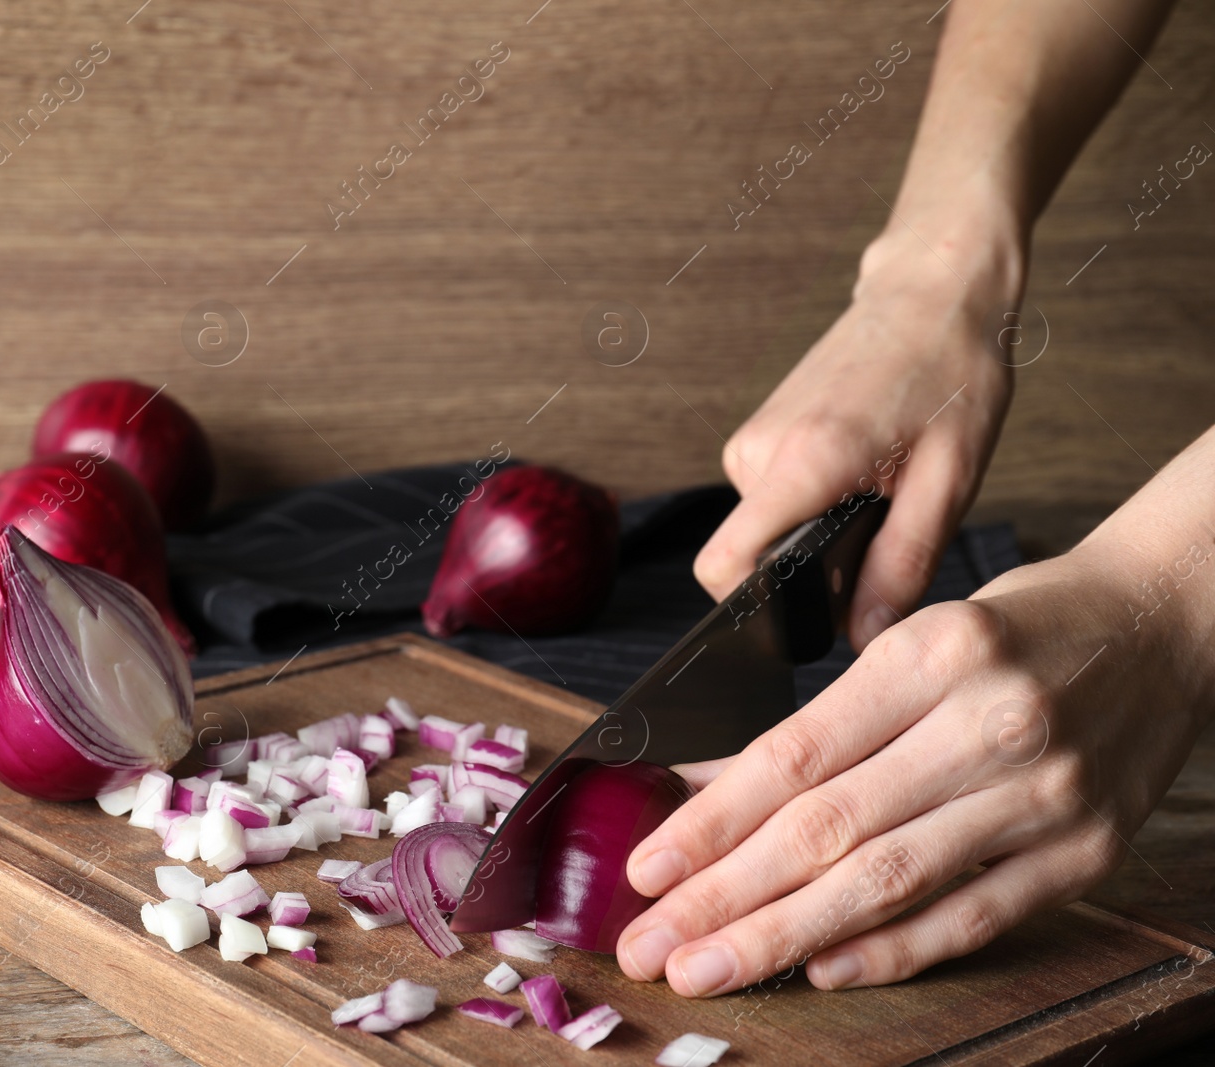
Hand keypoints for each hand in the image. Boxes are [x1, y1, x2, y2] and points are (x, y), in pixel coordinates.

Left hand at [616, 523, 1214, 995]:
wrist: (1166, 624)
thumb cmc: (1021, 626)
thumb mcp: (911, 637)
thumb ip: (821, 721)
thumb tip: (707, 788)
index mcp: (933, 654)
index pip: (796, 756)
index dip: (712, 822)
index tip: (649, 868)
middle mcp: (990, 726)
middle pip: (830, 830)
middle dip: (725, 897)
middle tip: (650, 945)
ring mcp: (1044, 796)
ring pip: (888, 883)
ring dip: (784, 937)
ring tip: (708, 967)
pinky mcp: (1083, 852)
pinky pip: (972, 916)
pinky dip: (892, 951)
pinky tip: (821, 971)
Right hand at [693, 227, 1019, 648]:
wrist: (933, 292)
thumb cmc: (951, 372)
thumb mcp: (949, 480)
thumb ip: (903, 564)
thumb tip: (864, 636)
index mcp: (803, 463)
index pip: (723, 563)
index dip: (749, 607)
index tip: (801, 615)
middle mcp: (760, 450)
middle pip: (753, 553)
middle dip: (810, 561)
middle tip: (883, 518)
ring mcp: (753, 437)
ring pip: (768, 526)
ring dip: (818, 525)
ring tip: (881, 481)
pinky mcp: (760, 431)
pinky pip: (775, 496)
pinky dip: (814, 498)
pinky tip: (864, 463)